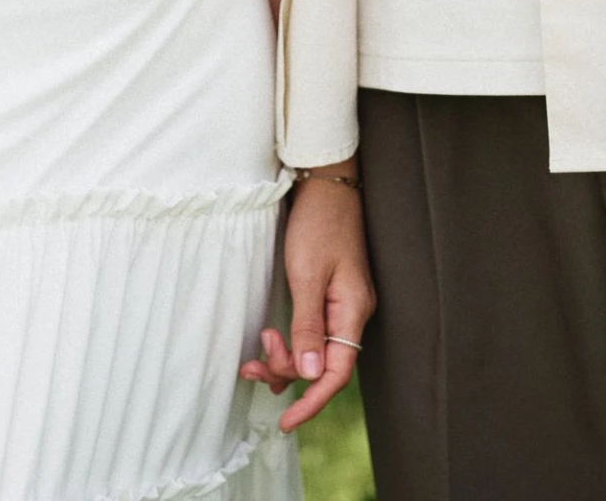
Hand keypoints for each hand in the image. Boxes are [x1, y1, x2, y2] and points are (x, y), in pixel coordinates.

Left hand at [240, 168, 373, 431]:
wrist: (325, 183)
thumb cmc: (318, 222)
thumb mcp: (307, 273)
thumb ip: (309, 325)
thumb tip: (311, 374)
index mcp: (353, 310)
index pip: (337, 373)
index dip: (312, 402)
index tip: (286, 422)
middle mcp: (351, 313)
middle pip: (323, 365)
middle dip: (286, 372)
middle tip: (252, 363)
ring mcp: (341, 304)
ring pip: (315, 351)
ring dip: (284, 358)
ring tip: (253, 355)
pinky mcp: (329, 295)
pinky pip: (312, 334)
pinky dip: (290, 343)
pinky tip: (270, 341)